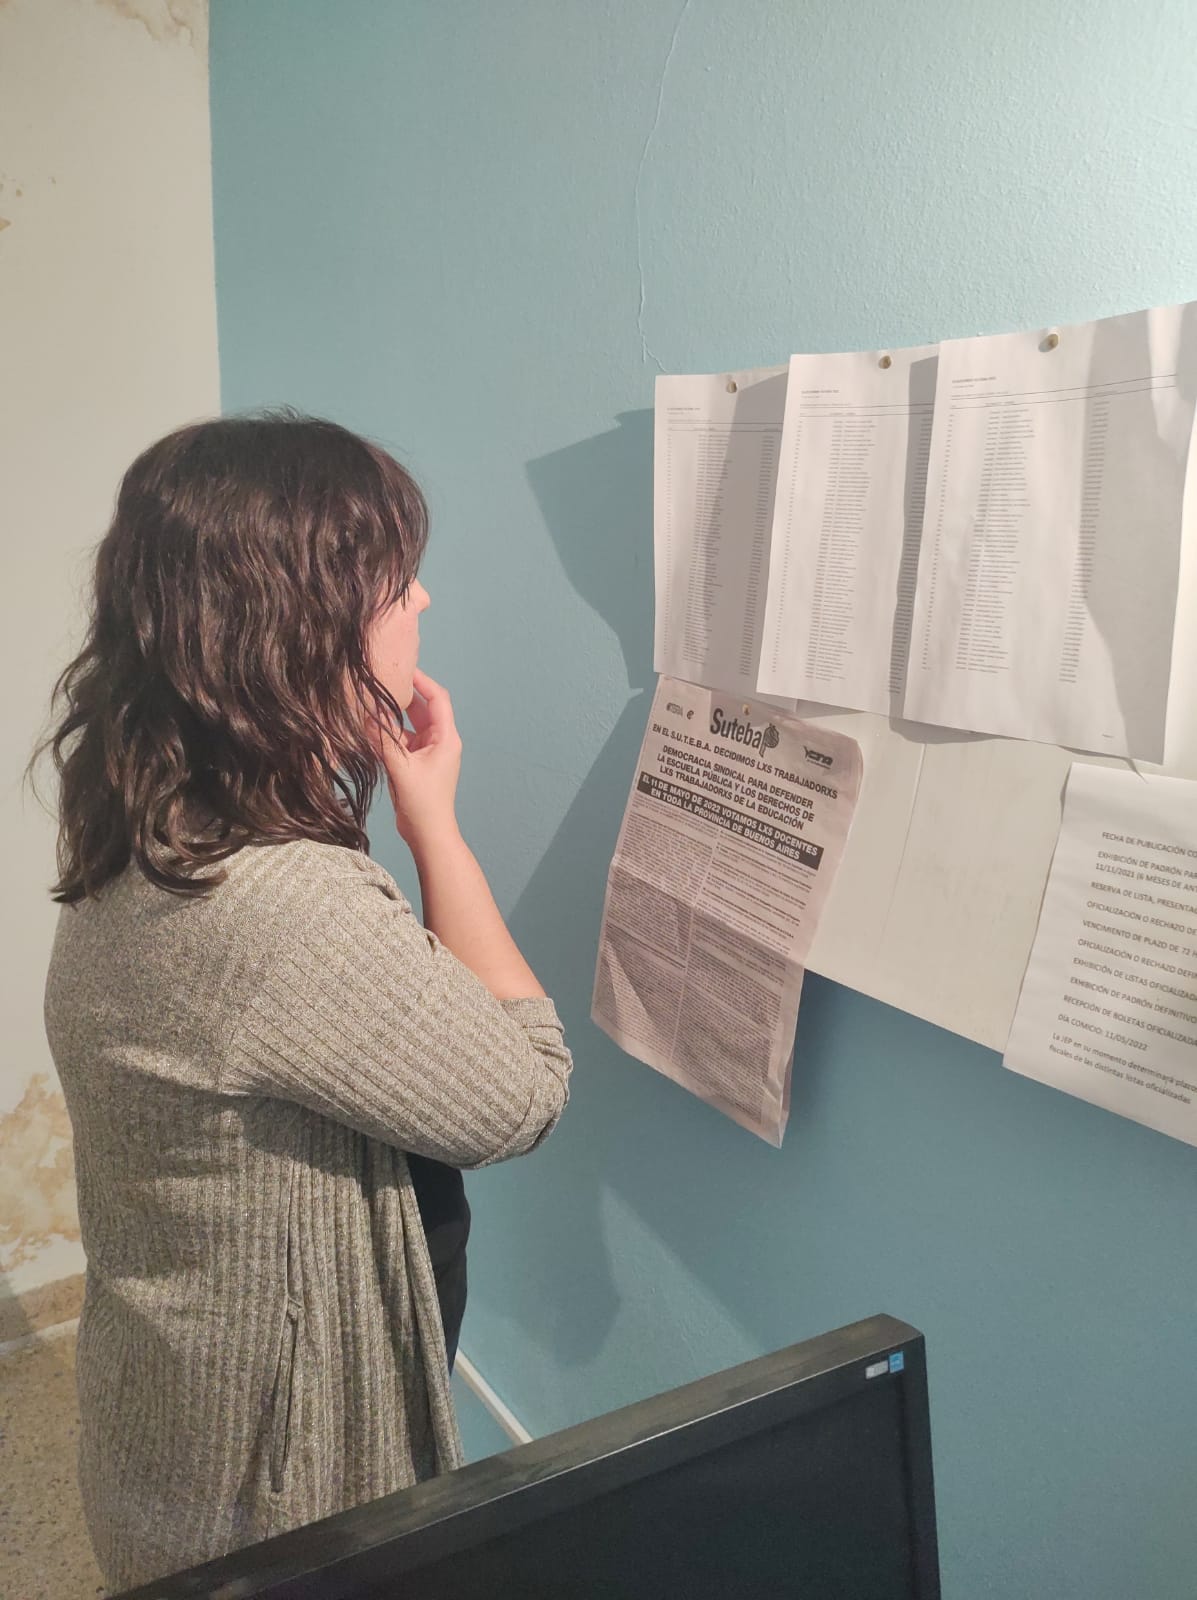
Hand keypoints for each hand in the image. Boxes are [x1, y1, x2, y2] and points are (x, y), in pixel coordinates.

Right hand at [368, 669, 462, 852]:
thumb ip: (384, 740)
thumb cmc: (423, 803)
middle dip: (402, 695)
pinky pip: (400, 740)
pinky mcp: (415, 763)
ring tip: (370, 700)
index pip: (436, 699)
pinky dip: (387, 734)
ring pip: (408, 725)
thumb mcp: (401, 768)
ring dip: (391, 716)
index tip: (402, 667)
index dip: (421, 681)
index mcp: (445, 738)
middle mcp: (439, 741)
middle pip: (421, 708)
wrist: (428, 834)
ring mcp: (427, 752)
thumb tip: (368, 713)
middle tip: (380, 680)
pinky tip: (369, 727)